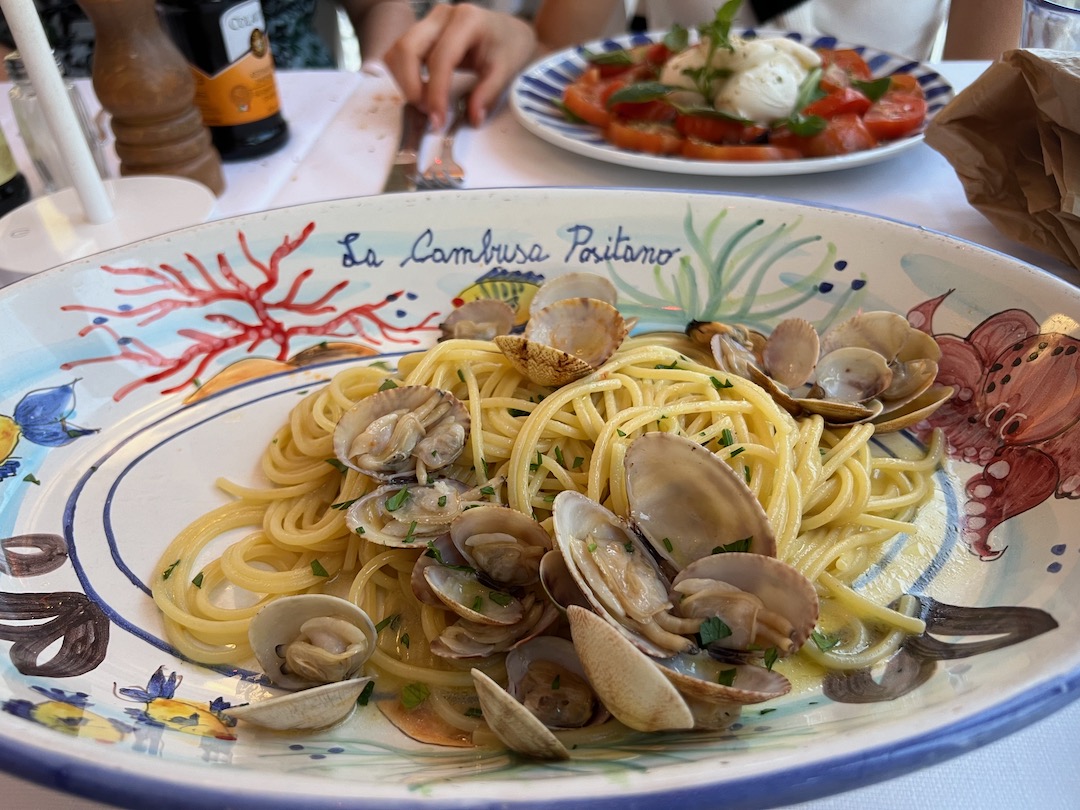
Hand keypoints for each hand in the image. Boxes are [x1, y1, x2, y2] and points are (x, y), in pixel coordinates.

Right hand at [383, 3, 538, 128]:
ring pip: (397, 51)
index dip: (435, 92)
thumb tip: (473, 118)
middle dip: (410, 86)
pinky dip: (404, 77)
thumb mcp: (506, 70)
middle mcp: (442, 16)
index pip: (440, 58)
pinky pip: (400, 55)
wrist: (508, 32)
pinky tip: (423, 93)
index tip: (437, 120)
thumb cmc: (509, 47)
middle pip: (406, 48)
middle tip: (427, 113)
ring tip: (426, 104)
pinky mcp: (421, 33)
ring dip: (404, 82)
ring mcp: (428, 22)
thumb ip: (488, 93)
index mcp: (466, 20)